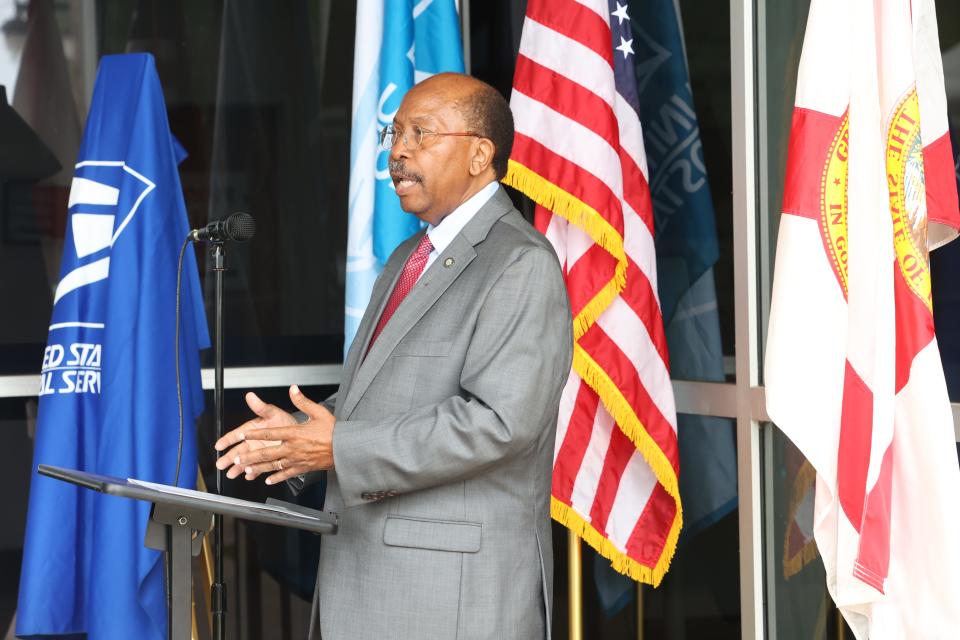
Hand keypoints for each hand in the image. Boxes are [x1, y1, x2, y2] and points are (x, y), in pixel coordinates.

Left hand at [215, 385, 335, 484]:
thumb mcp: (318, 412)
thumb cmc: (333, 430)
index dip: (255, 434)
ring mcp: (297, 460)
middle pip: (267, 453)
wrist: (345, 448)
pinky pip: (286, 474)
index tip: (244, 434)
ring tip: (246, 470)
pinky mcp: (303, 468)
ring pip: (274, 465)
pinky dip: (276, 478)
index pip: (270, 433)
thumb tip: (293, 389)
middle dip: (251, 456)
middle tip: (238, 458)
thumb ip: (302, 401)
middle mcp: (293, 448)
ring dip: (258, 468)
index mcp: (295, 433)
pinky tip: (267, 480)